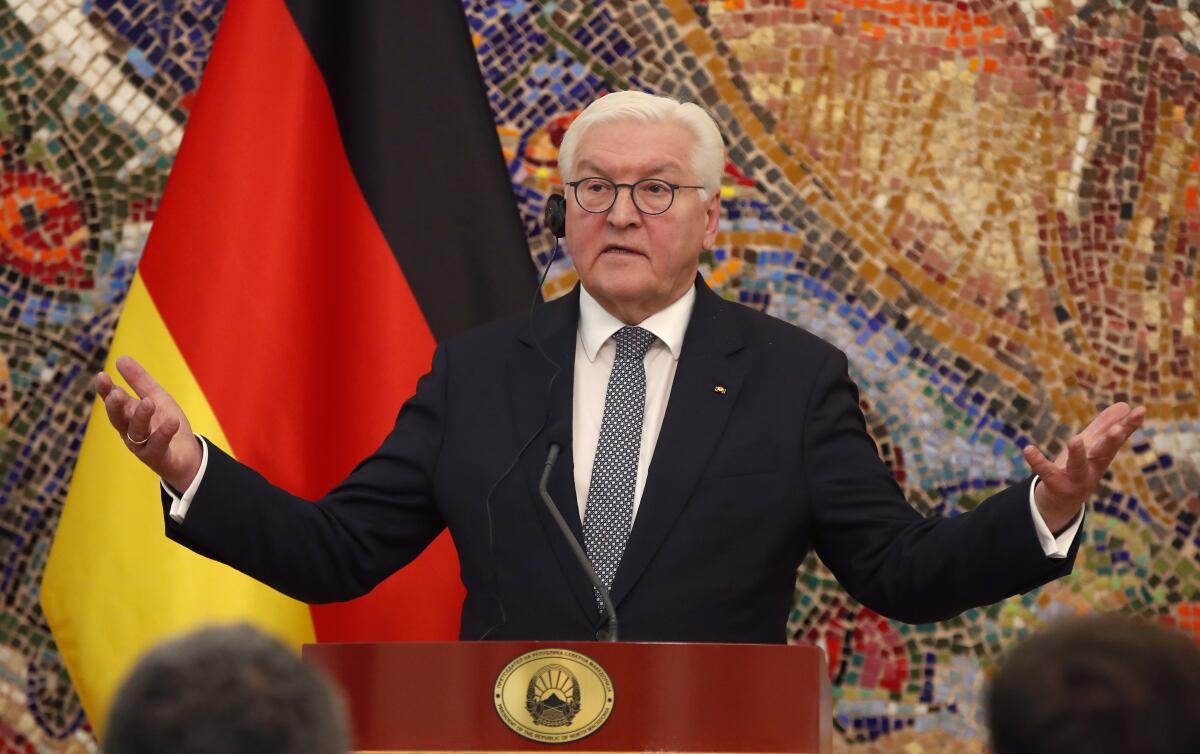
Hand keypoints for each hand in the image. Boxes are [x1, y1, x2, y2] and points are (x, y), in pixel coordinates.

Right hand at [96, 355, 201, 491]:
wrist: (187, 455)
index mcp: (128, 415)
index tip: (102, 376)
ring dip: (141, 417)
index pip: (112, 401)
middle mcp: (130, 431)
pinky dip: (164, 434)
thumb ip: (139, 380)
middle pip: (118, 419)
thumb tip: (120, 358)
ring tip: (149, 402)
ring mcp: (143, 446)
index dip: (105, 390)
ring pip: (136, 432)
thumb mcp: (156, 397)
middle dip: (115, 406)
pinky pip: (158, 446)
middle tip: (116, 393)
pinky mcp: (159, 458)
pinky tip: (172, 421)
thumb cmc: (166, 424)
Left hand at [1024, 402, 1145, 533]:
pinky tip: (1028, 449)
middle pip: (1104, 454)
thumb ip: (1106, 426)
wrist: (1063, 500)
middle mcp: (1092, 468)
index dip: (1130, 425)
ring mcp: (1075, 478)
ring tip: (1075, 439)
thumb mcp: (1093, 446)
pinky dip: (1037, 461)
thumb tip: (1124, 405)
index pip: (1118, 438)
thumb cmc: (1081, 467)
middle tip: (1117, 429)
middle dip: (1111, 442)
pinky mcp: (1055, 484)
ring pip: (1078, 466)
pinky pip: (1045, 471)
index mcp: (1102, 455)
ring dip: (1078, 454)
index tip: (1140, 410)